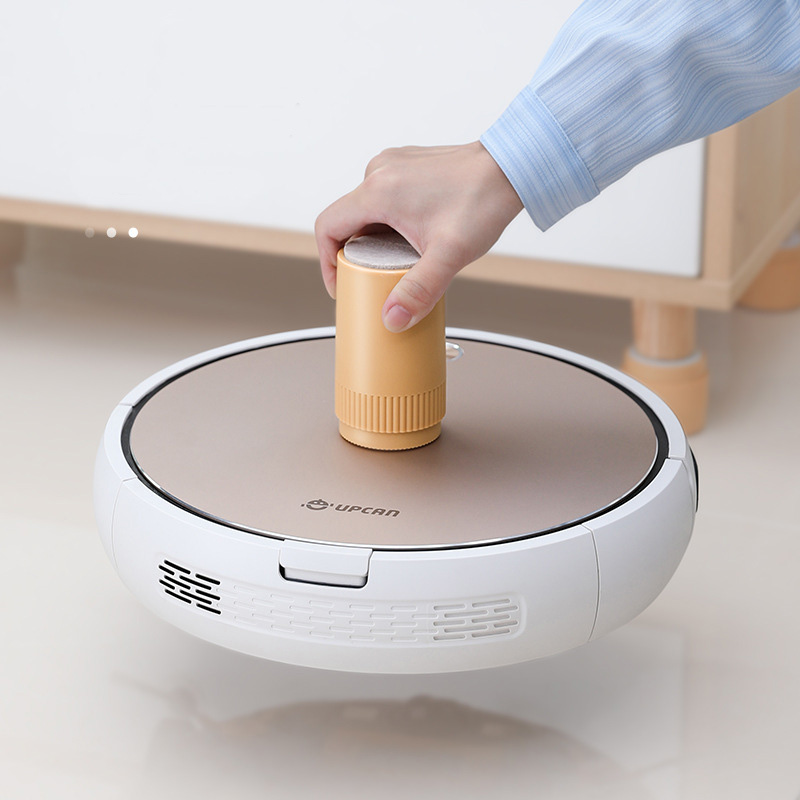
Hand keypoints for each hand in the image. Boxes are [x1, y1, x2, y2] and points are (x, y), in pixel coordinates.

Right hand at [315, 141, 522, 331]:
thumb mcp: (448, 255)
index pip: (328, 227)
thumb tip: (392, 320)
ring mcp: (393, 164)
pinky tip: (412, 236)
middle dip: (354, 254)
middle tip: (374, 278)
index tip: (341, 284)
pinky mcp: (408, 164)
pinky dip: (388, 220)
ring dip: (373, 237)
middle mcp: (380, 172)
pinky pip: (384, 196)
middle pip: (347, 220)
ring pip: (366, 209)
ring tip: (397, 260)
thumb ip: (418, 291)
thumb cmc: (483, 201)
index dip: (327, 262)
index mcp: (378, 192)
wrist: (512, 167)